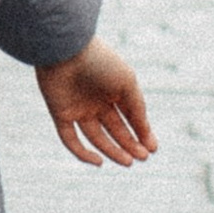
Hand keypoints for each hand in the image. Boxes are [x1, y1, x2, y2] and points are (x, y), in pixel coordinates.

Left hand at [35, 37, 154, 170]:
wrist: (66, 50)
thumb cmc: (100, 62)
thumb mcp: (127, 84)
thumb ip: (138, 109)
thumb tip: (147, 135)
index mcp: (114, 90)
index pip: (130, 117)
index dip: (142, 133)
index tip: (153, 148)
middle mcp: (97, 100)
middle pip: (115, 129)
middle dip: (130, 144)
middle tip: (143, 157)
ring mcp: (78, 108)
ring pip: (96, 137)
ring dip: (112, 151)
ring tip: (129, 162)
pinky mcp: (60, 113)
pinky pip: (70, 139)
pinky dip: (83, 153)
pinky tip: (99, 162)